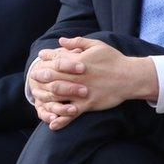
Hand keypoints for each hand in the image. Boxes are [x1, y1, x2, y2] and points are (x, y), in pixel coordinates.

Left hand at [31, 38, 157, 130]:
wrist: (130, 77)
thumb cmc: (114, 59)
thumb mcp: (97, 45)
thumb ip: (77, 42)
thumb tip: (61, 40)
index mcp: (78, 62)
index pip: (56, 60)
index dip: (46, 58)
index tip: (40, 58)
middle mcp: (77, 78)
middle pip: (53, 78)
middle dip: (41, 77)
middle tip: (33, 76)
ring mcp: (81, 92)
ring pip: (58, 96)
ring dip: (45, 97)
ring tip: (36, 95)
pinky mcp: (88, 105)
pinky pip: (71, 114)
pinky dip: (61, 119)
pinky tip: (51, 124)